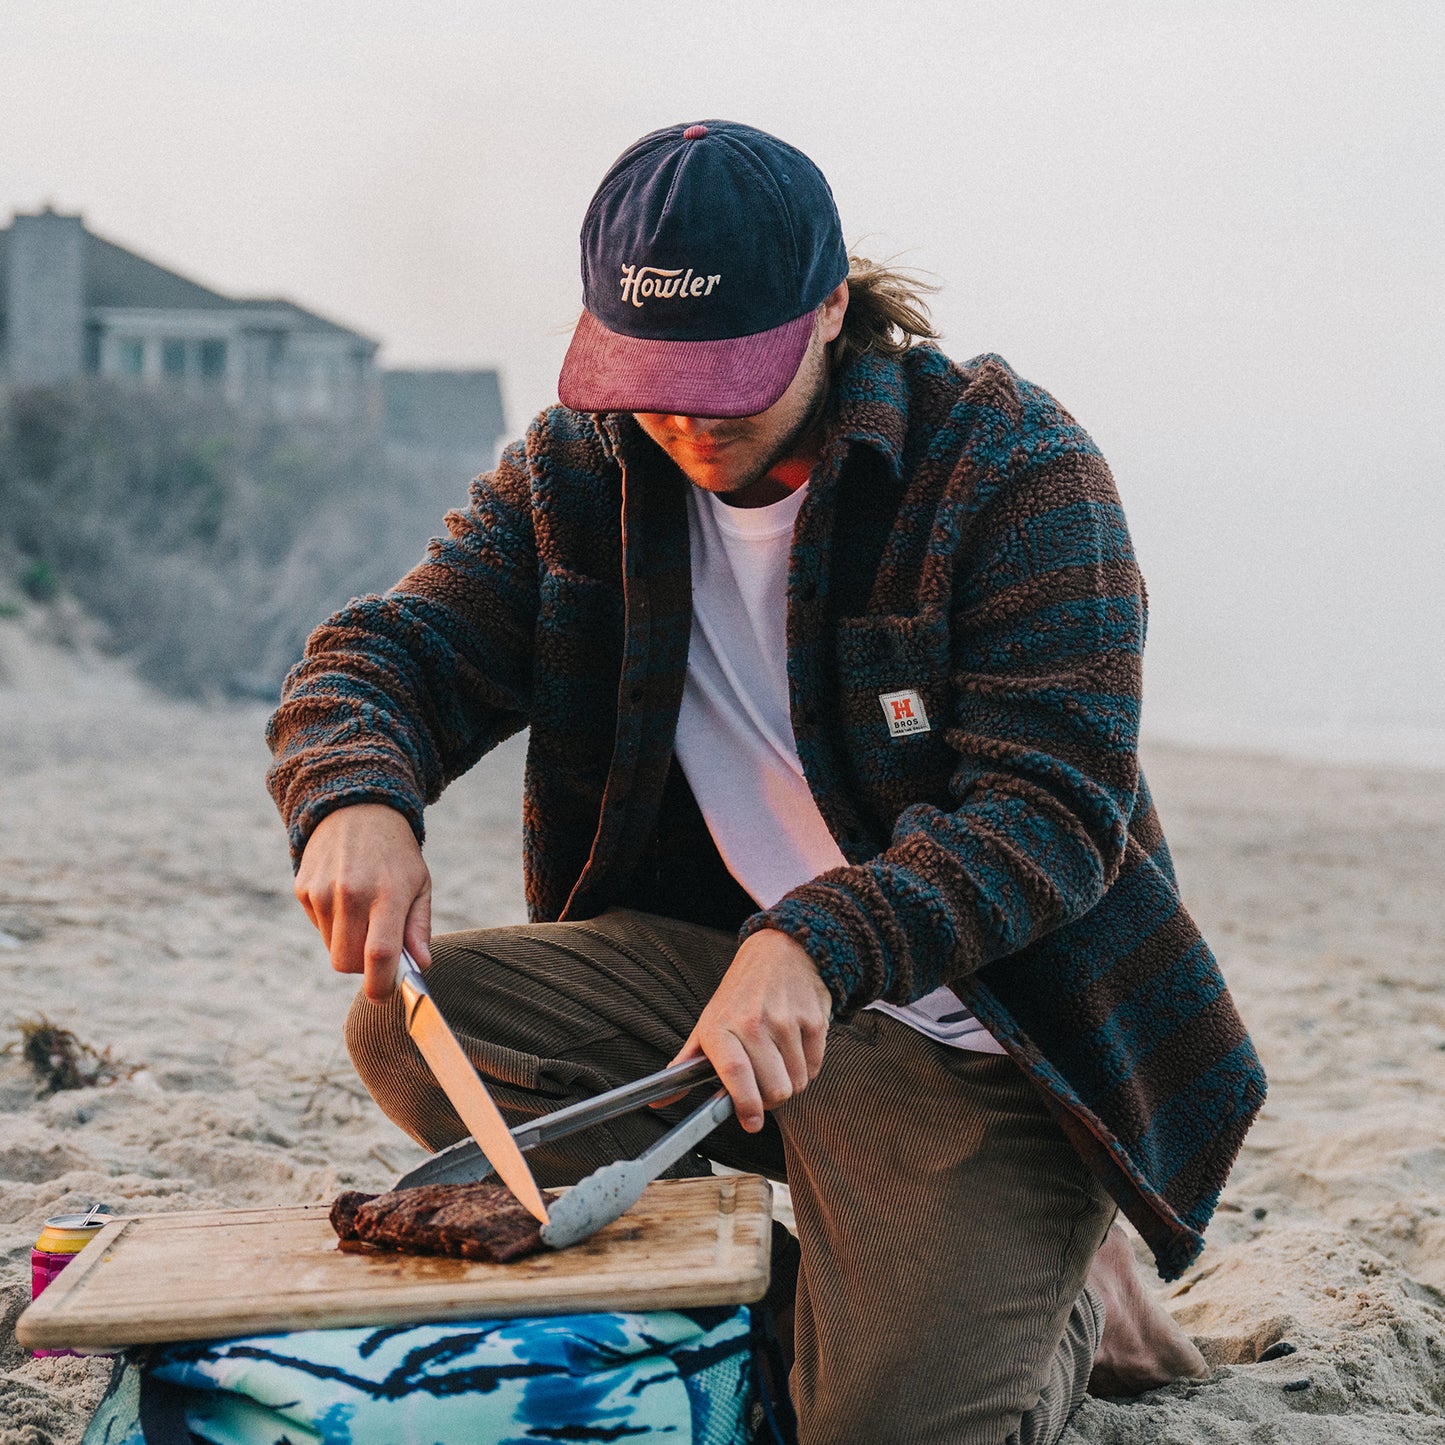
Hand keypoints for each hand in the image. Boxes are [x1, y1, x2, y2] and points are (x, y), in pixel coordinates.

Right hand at [293, 804, 430, 1001]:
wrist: (357, 809)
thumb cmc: (396, 854)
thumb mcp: (420, 884)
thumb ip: (419, 927)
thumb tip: (420, 965)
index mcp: (387, 893)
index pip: (379, 954)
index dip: (380, 984)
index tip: (383, 994)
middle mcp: (351, 893)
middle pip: (347, 961)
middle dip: (363, 968)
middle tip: (379, 953)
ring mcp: (322, 891)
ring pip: (331, 948)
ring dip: (348, 943)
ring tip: (364, 912)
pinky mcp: (302, 889)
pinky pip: (317, 928)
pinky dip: (332, 925)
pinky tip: (344, 897)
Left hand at [669, 929, 832, 1132]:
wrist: (780, 950)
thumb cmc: (740, 993)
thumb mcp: (708, 1022)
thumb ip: (687, 1064)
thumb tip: (660, 1101)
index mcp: (720, 1026)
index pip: (734, 1073)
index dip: (745, 1104)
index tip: (751, 1123)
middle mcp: (753, 1022)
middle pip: (774, 1089)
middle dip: (770, 1100)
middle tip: (763, 1089)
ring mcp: (786, 1020)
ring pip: (797, 1082)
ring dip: (790, 1083)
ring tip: (778, 1063)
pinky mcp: (813, 1020)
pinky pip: (815, 1066)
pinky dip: (807, 1068)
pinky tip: (794, 1050)